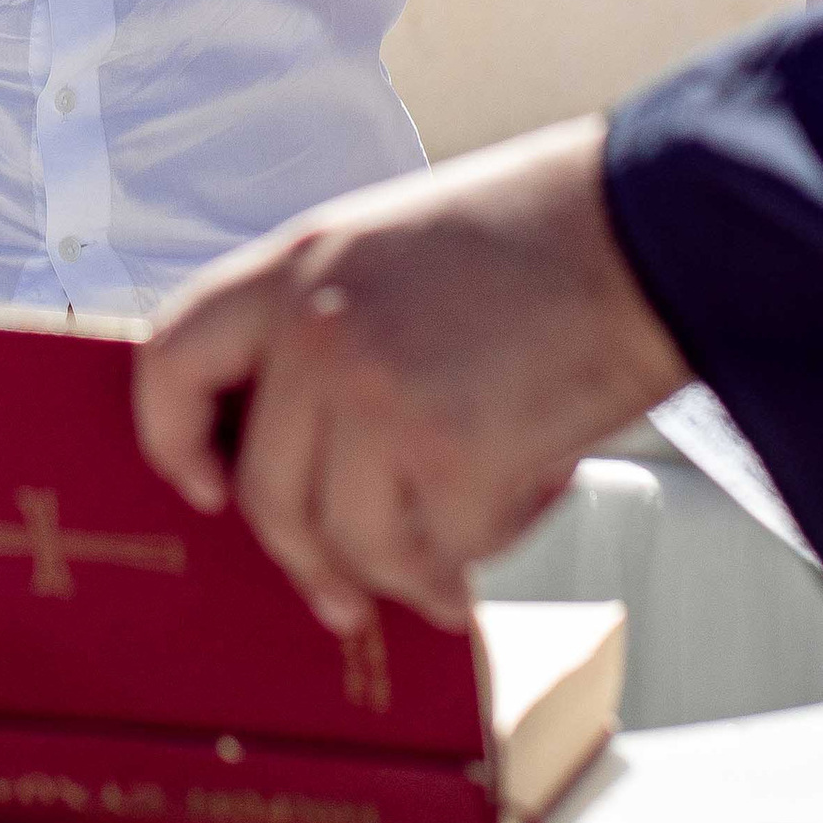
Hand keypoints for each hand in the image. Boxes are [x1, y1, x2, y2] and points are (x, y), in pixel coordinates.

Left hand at [133, 123, 688, 637]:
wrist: (652, 229)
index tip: (203, 485)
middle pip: (263, 489)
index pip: (170, 357)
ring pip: (346, 540)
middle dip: (305, 558)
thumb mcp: (396, 246)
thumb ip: (334, 321)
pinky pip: (435, 550)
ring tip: (447, 567)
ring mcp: (377, 395)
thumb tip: (309, 442)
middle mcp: (317, 330)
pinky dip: (469, 561)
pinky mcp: (450, 456)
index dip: (171, 437)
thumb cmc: (543, 236)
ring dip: (399, 570)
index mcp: (296, 264)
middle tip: (340, 593)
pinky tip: (513, 519)